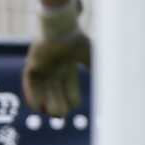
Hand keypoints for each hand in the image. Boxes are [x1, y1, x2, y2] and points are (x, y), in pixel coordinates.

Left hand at [22, 0, 89, 117]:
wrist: (61, 29)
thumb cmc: (76, 40)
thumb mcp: (90, 56)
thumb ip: (98, 68)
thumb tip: (114, 81)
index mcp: (68, 67)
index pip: (70, 88)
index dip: (73, 98)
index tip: (75, 103)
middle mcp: (54, 69)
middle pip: (56, 93)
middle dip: (60, 105)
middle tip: (62, 115)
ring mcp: (42, 68)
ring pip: (43, 92)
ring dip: (48, 104)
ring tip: (53, 114)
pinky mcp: (32, 66)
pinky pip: (29, 86)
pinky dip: (33, 97)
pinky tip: (38, 108)